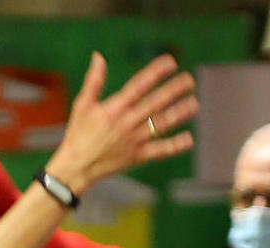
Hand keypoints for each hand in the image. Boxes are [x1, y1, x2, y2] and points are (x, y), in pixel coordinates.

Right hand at [44, 52, 196, 195]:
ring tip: (194, 104)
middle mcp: (126, 122)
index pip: (139, 85)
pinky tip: (188, 139)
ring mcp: (133, 140)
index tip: (171, 62)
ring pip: (161, 124)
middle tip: (190, 81)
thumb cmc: (77, 135)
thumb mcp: (82, 105)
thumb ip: (93, 81)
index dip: (156, 72)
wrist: (75, 168)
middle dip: (175, 90)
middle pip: (156, 102)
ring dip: (179, 113)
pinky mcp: (136, 157)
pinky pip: (159, 151)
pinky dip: (174, 146)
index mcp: (114, 108)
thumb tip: (98, 57)